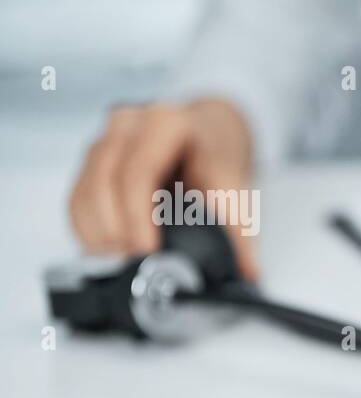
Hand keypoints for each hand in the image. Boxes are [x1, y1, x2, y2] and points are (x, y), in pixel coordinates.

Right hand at [68, 98, 259, 278]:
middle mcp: (128, 124)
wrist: (207, 130)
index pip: (139, 173)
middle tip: (134, 265)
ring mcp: (105, 138)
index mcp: (167, 122)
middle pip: (104, 182)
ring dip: (98, 233)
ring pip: (84, 192)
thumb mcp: (236, 188)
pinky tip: (108, 251)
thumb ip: (239, 233)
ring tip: (122, 263)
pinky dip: (88, 229)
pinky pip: (77, 198)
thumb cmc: (218, 154)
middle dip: (116, 231)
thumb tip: (246, 275)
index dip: (138, 218)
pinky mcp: (91, 160)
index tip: (146, 253)